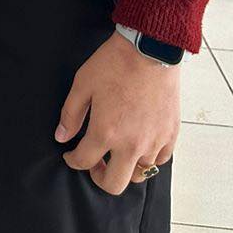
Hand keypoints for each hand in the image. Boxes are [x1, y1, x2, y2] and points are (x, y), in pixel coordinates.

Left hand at [56, 31, 180, 195]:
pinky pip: (160, 161)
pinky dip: (149, 159)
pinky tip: (140, 145)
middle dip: (100, 178)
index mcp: (106, 132)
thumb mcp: (83, 84)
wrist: (150, 48)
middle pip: (114, 184)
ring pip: (139, 175)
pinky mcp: (170, 134)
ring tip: (119, 152)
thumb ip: (70, 114)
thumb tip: (61, 136)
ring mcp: (154, 141)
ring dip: (125, 168)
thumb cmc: (115, 63)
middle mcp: (131, 144)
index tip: (71, 155)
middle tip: (96, 164)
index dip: (73, 160)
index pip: (84, 161)